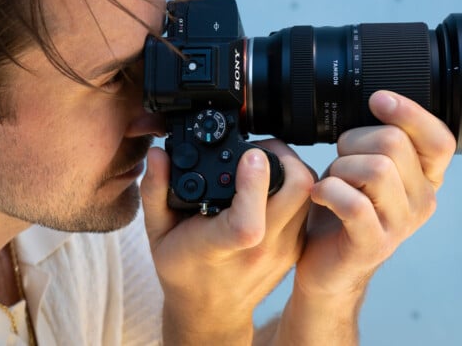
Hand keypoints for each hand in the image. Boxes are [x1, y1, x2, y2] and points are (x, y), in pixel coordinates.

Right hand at [141, 139, 314, 343]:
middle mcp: (258, 250)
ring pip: (307, 194)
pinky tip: (268, 185)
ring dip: (290, 168)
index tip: (248, 155)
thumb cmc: (183, 269)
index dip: (253, 183)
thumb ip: (155, 191)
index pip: (247, 222)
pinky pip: (306, 206)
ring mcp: (283, 249)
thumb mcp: (157, 232)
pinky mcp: (296, 246)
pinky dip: (292, 186)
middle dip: (280, 156)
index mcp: (219, 248)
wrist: (210, 311)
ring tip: (261, 163)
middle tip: (255, 149)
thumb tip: (158, 154)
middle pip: (295, 193)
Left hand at [295, 90, 456, 299]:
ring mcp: (401, 224)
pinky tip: (320, 195)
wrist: (324, 262)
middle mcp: (422, 199)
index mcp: (424, 176)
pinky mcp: (375, 244)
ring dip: (341, 168)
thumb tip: (376, 102)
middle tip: (339, 158)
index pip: (439, 137)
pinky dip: (329, 192)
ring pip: (376, 169)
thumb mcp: (362, 166)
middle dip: (354, 141)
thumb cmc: (342, 208)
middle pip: (395, 144)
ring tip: (332, 181)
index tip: (378, 100)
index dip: (410, 112)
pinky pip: (354, 203)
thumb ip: (377, 141)